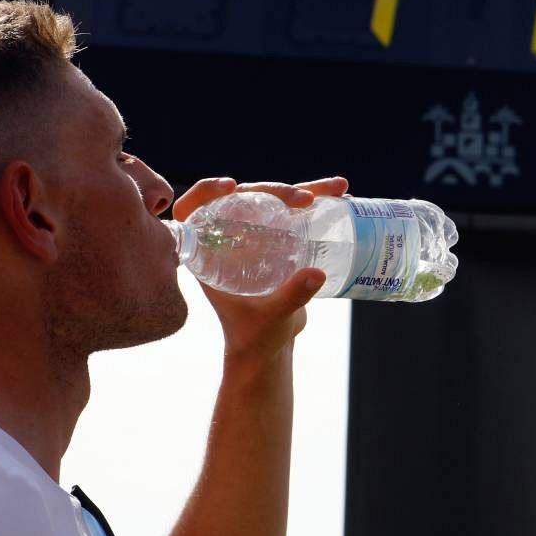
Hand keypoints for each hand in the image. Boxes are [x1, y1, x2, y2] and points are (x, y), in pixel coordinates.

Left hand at [173, 176, 349, 363]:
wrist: (270, 349)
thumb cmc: (255, 337)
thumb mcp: (270, 318)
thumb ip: (290, 298)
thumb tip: (316, 274)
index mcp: (209, 255)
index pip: (194, 211)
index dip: (205, 192)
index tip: (230, 186)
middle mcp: (230, 240)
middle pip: (244, 199)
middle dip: (275, 190)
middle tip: (304, 199)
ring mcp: (255, 238)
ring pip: (274, 202)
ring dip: (305, 190)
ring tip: (337, 187)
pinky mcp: (279, 241)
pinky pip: (295, 215)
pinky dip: (319, 204)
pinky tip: (342, 197)